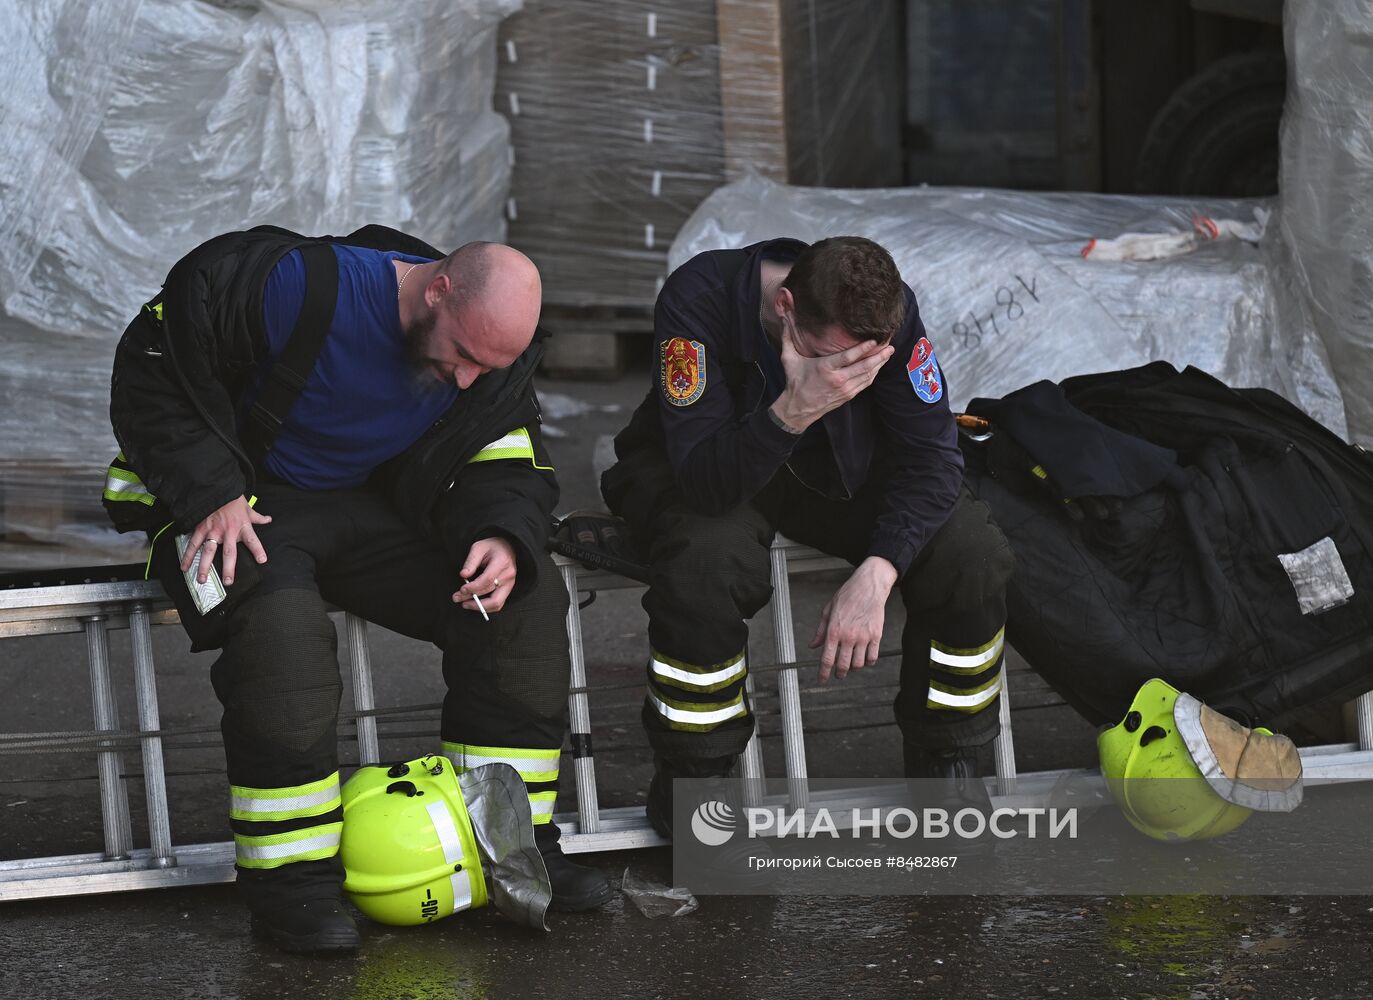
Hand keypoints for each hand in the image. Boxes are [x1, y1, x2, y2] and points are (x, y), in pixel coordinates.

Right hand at [180, 496, 271, 585]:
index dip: (258, 550)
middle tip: (228, 581)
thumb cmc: (232, 500)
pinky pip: (193, 544)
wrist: (216, 489)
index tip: (262, 560)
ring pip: (208, 551)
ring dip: (204, 566)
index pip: (252, 540)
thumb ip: (257, 517)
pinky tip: (184, 566)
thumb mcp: (247, 508)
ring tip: (202, 579)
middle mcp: (228, 531)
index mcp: (242, 526)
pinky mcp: (200, 529)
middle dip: (229, 567)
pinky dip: (187, 555)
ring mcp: (213, 531)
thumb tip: (268, 519)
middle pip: (229, 552)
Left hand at [453, 537, 516, 613]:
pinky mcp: (508, 590)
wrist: (508, 547)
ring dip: (479, 607)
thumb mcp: (479, 547)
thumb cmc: (492, 547)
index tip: (461, 589)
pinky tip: (474, 604)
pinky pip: (498, 604)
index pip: (488, 580)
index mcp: (502, 562)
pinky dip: (486, 607)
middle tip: (457, 598)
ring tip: (465, 604)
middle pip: (492, 595)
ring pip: (496, 603)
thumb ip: (471, 561)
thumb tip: (463, 575)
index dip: (473, 587)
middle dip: (473, 599)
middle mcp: (509, 576)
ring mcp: (510, 584)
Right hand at [771, 316, 892, 431]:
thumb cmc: (795, 381)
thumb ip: (788, 337)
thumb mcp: (789, 359)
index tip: (874, 340)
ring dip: (880, 364)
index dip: (863, 349)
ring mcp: (845, 388)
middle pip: (864, 366)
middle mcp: (838, 379)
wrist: (798, 408)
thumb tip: (784, 317)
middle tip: (890, 345)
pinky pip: (866, 383)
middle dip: (879, 356)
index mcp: (825, 368)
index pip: (848, 357)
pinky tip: (879, 365)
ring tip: (889, 353)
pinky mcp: (849, 395)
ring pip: (868, 375)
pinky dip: (874, 374)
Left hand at [809, 556, 897, 681]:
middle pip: (843, 666)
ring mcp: (863, 637)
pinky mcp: (876, 636)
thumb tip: (813, 645)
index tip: (822, 679)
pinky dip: (868, 662)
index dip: (823, 673)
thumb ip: (820, 631)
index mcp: (834, 631)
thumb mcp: (828, 611)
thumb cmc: (847, 596)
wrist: (868, 586)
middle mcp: (848, 636)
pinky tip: (865, 659)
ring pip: (858, 664)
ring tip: (851, 665)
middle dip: (839, 674)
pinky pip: (873, 657)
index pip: (827, 659)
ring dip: (854, 668)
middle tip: (839, 674)